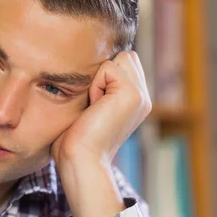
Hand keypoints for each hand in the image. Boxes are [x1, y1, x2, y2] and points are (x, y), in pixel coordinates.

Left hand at [50, 51, 151, 216]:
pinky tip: (94, 107)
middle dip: (102, 73)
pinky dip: (95, 85)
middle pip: (123, 56)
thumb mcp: (86, 107)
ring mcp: (141, 95)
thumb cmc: (73, 139)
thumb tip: (83, 62)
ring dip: (98, 78)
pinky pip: (108, 67)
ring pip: (118, 58)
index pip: (121, 61)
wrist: (79, 161)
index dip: (100, 75)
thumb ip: (95, 87)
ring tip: (94, 104)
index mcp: (133, 100)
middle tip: (93, 103)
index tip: (91, 103)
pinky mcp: (132, 94)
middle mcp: (143, 97)